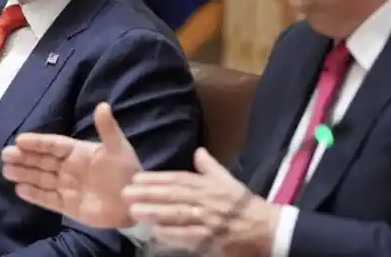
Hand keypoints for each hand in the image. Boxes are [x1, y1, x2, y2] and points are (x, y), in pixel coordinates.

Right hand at [1, 102, 141, 227]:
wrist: (134, 202)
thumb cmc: (127, 171)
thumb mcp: (118, 147)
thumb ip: (108, 128)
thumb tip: (102, 105)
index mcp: (79, 152)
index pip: (54, 145)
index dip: (37, 142)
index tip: (19, 139)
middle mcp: (70, 168)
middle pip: (43, 161)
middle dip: (24, 157)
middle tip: (5, 154)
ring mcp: (68, 187)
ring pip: (41, 178)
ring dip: (25, 174)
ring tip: (7, 171)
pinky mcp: (68, 206)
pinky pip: (48, 199)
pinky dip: (34, 195)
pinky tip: (20, 189)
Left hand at [122, 148, 280, 256]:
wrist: (265, 226)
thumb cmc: (244, 204)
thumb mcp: (228, 180)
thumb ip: (210, 167)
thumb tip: (198, 151)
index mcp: (207, 185)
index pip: (177, 179)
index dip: (156, 179)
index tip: (136, 178)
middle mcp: (205, 200)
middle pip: (172, 195)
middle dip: (148, 194)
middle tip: (126, 193)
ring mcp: (207, 219)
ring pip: (176, 214)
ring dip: (154, 212)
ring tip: (134, 211)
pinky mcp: (210, 238)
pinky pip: (188, 236)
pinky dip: (172, 234)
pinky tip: (155, 232)